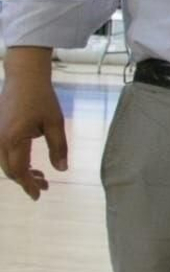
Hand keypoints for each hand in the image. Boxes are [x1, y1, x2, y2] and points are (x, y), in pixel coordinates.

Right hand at [0, 48, 66, 201]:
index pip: (19, 171)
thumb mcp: (55, 122)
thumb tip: (61, 170)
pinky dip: (15, 161)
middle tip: (45, 186)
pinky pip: (3, 154)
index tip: (40, 195)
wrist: (24, 77)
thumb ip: (58, 147)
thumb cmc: (42, 98)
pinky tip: (30, 164)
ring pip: (5, 163)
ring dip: (21, 172)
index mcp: (13, 139)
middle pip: (10, 170)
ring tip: (41, 176)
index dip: (29, 185)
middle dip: (26, 181)